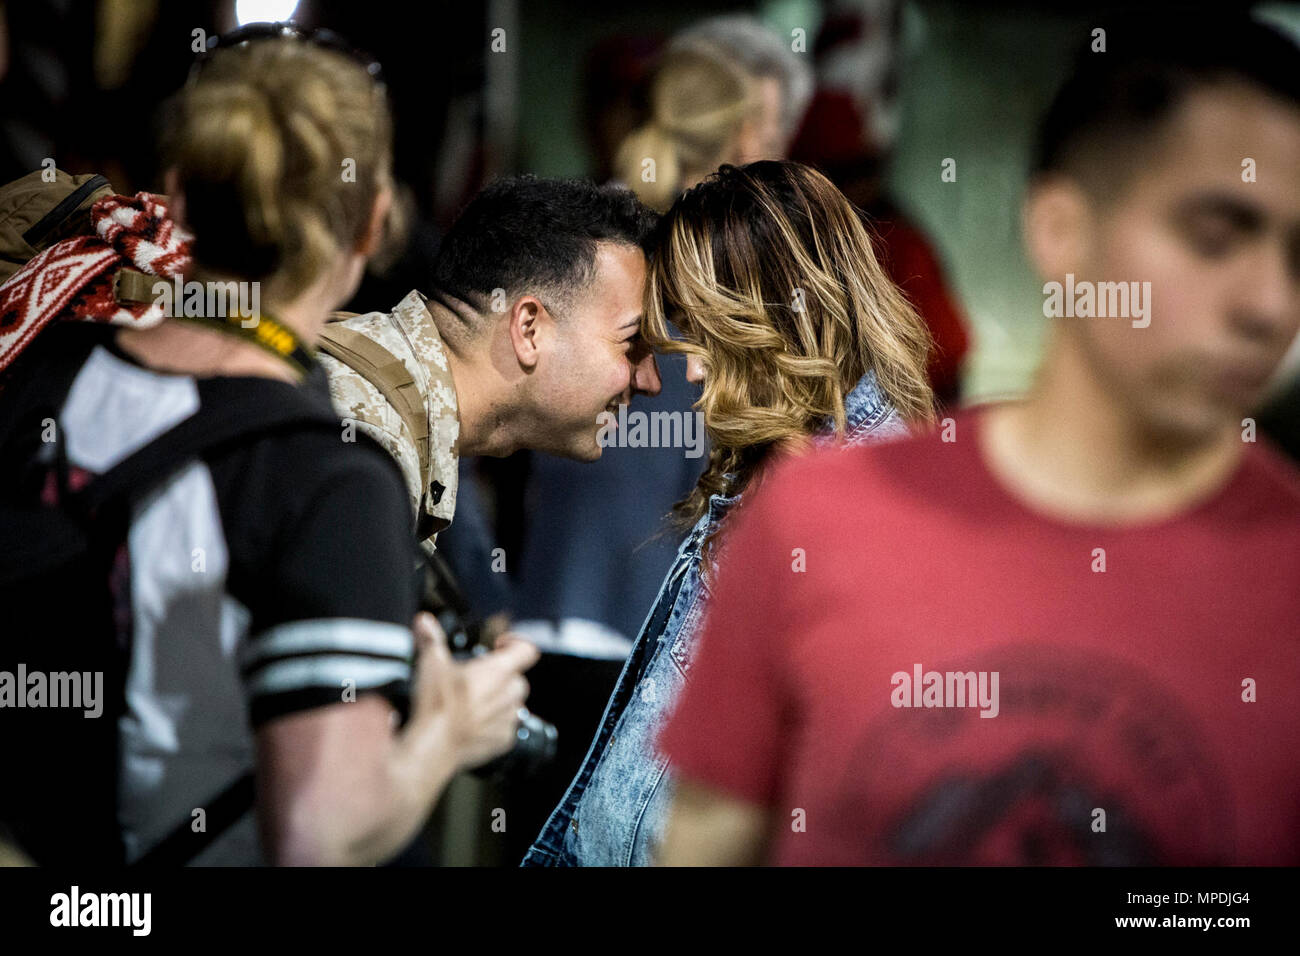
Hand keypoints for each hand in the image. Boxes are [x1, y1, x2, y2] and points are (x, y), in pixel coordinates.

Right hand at [409, 612, 540, 770]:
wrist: (432, 746)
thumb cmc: (435, 705)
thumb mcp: (430, 664)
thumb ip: (431, 639)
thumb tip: (424, 621)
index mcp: (498, 671)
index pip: (527, 650)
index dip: (515, 643)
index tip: (499, 646)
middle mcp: (509, 695)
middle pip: (518, 678)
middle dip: (502, 676)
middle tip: (478, 679)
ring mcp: (508, 719)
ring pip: (514, 703)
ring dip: (499, 700)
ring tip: (473, 702)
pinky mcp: (504, 741)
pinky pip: (507, 727)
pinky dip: (495, 723)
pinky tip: (473, 723)